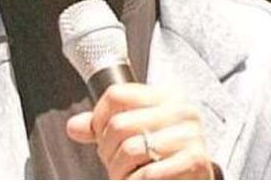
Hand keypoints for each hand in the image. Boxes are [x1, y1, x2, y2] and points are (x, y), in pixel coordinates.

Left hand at [66, 83, 214, 179]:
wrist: (194, 178)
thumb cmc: (163, 155)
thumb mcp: (136, 133)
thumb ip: (104, 127)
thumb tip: (74, 127)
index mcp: (166, 96)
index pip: (117, 94)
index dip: (99, 119)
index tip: (101, 135)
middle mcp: (181, 110)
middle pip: (119, 125)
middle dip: (108, 151)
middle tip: (115, 162)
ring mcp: (190, 135)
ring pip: (130, 150)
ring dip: (120, 171)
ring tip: (128, 174)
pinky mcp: (196, 160)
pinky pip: (149, 173)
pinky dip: (137, 181)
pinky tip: (141, 180)